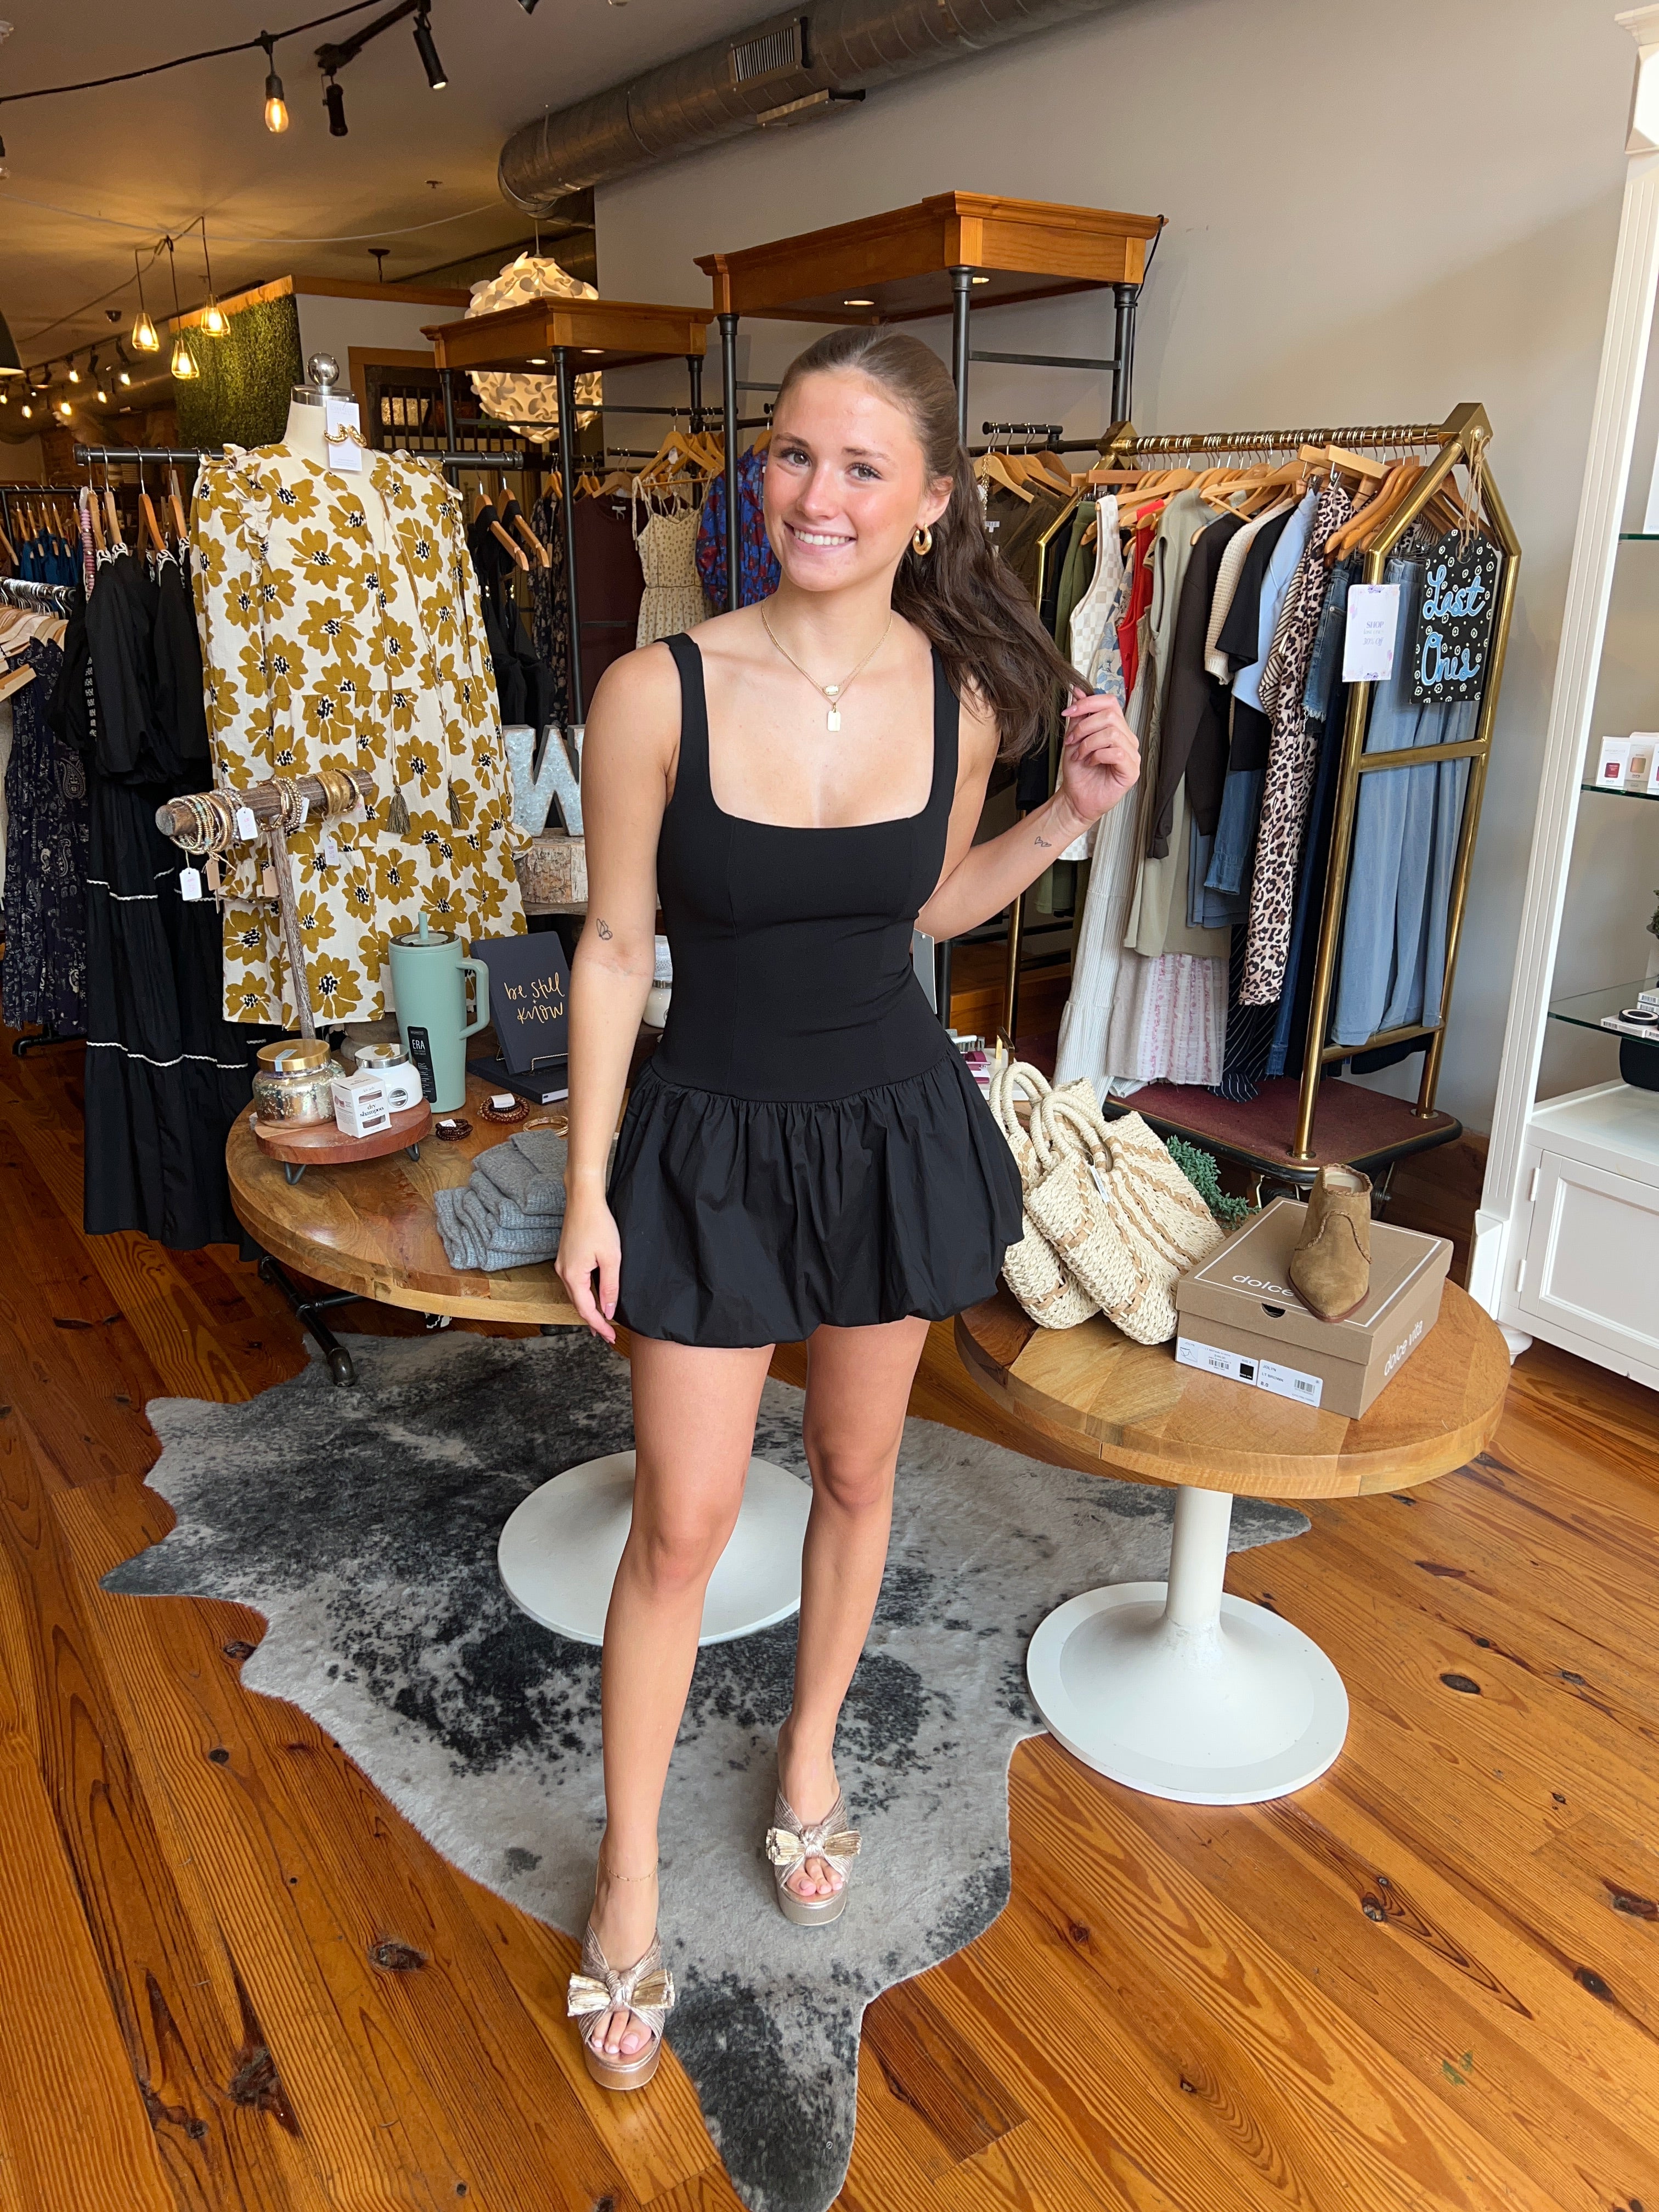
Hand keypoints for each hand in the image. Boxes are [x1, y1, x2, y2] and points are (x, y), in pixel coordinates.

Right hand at [556, 1190, 622, 1344]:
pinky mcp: (565, 1257)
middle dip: (592, 1321)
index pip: (586, 1310)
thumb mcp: (611, 1258)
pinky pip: (573, 1283)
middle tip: (606, 1334)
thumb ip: (610, 1287)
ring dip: (587, 1308)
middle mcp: (563, 1272)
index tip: (610, 1337)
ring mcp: (562, 1264)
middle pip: (578, 1304)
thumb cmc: (598, 1224)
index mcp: (573, 1275)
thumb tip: (608, 1310)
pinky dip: (584, 1294)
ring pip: (575, 1294)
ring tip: (600, 1321)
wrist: (583, 1199)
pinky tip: (592, 1297)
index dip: (599, 1325)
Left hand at [1057, 689, 1138, 828]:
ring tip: (1079, 754)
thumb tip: (1078, 692)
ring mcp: (1132, 754)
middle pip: (1111, 715)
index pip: (1110, 702)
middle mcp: (1127, 739)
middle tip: (1071, 740)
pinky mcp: (1131, 770)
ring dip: (1089, 743)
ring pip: (1113, 733)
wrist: (1076, 798)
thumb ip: (1079, 716)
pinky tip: (1090, 763)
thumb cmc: (1078, 772)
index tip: (1068, 711)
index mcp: (1116, 728)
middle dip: (1085, 726)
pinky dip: (1097, 755)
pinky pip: (1117, 752)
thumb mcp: (1074, 739)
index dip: (1088, 702)